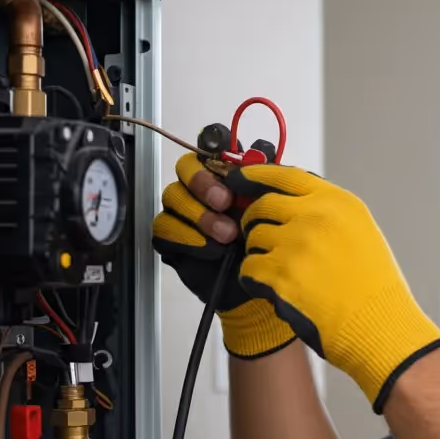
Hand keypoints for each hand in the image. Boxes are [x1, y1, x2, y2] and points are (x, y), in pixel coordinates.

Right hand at [152, 152, 295, 358]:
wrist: (254, 287)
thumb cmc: (265, 246)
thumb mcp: (275, 211)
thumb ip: (269, 181)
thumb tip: (262, 155)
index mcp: (225, 177)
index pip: (207, 151)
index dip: (215, 161)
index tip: (233, 180)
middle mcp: (200, 190)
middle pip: (185, 168)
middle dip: (204, 184)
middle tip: (225, 203)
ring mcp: (182, 212)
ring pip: (173, 196)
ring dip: (200, 214)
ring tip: (226, 235)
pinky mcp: (171, 237)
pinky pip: (164, 226)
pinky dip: (187, 236)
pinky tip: (209, 249)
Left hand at [226, 164, 439, 410]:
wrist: (379, 326)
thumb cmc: (373, 287)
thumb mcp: (360, 232)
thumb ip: (325, 212)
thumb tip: (286, 204)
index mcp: (336, 202)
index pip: (284, 175)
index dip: (255, 176)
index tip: (239, 179)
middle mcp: (314, 216)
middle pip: (261, 206)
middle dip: (254, 222)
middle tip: (260, 239)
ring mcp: (295, 245)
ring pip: (253, 238)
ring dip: (259, 253)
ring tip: (280, 271)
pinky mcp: (279, 275)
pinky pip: (249, 268)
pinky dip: (255, 278)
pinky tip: (273, 289)